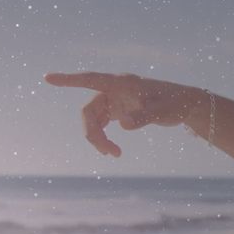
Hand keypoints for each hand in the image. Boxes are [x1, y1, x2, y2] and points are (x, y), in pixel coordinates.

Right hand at [45, 72, 204, 156]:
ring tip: (115, 155)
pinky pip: (102, 124)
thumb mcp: (164, 111)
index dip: (69, 80)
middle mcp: (114, 90)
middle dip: (93, 133)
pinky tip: (113, 151)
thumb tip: (123, 125)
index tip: (48, 78)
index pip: (90, 79)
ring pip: (94, 120)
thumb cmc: (176, 103)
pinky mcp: (118, 110)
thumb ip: (145, 116)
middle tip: (109, 153)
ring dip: (99, 138)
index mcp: (122, 83)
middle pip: (90, 111)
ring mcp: (115, 100)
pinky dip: (104, 138)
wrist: (185, 105)